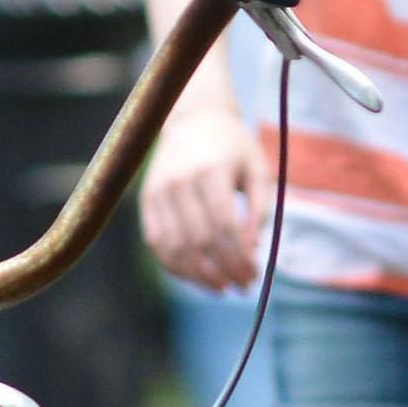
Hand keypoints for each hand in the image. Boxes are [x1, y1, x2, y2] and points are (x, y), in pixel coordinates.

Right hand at [139, 106, 269, 291]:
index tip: (254, 275)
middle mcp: (181, 180)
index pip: (225, 226)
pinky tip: (197, 278)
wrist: (194, 119)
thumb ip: (260, 209)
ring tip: (222, 288)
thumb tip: (252, 250)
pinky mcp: (147, 199)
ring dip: (200, 277)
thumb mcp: (257, 170)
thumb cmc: (233, 148)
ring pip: (176, 248)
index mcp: (211, 170)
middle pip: (201, 241)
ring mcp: (160, 190)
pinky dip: (176, 267)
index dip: (239, 257)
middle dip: (225, 270)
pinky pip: (157, 244)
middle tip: (244, 285)